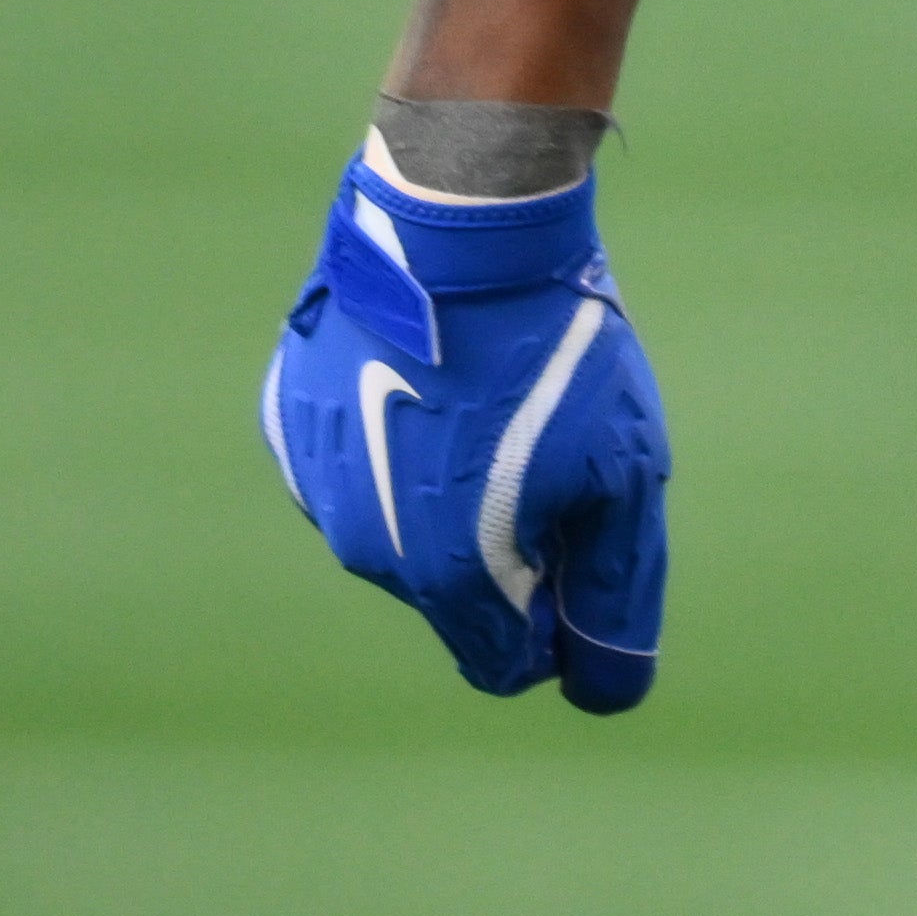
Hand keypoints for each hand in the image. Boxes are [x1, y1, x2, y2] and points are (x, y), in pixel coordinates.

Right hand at [260, 147, 667, 711]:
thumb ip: (613, 597)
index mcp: (446, 575)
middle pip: (453, 595)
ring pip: (400, 530)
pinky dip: (397, 439)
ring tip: (489, 402)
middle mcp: (367, 549)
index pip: (503, 663)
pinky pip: (358, 464)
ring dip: (447, 494)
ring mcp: (319, 484)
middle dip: (505, 551)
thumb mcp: (622, 475)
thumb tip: (603, 687)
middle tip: (546, 455)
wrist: (459, 227)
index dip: (554, 624)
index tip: (580, 546)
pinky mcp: (294, 424)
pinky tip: (433, 375)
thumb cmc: (556, 352)